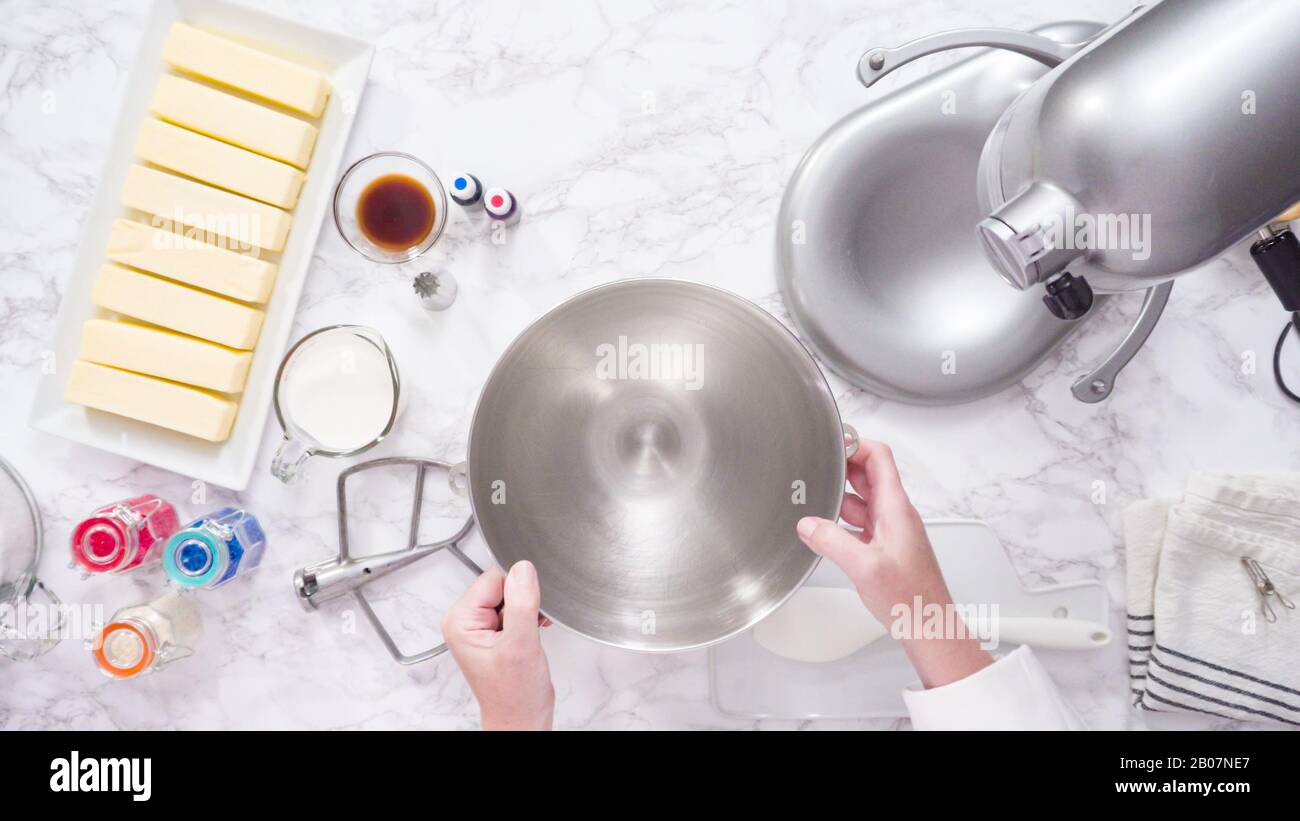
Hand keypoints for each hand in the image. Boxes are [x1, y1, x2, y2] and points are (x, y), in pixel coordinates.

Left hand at [442, 561, 554, 729]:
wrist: (522, 720)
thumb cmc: (514, 696)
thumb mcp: (520, 646)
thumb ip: (521, 604)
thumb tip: (523, 569)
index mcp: (460, 620)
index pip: (494, 577)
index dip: (518, 590)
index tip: (526, 612)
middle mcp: (466, 621)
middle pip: (503, 584)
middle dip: (524, 600)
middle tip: (527, 630)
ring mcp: (481, 627)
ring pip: (513, 594)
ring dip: (529, 609)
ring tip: (528, 636)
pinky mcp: (497, 632)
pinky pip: (517, 608)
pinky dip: (531, 616)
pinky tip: (533, 634)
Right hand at [795, 440, 991, 688]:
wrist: (929, 626)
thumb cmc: (911, 598)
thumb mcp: (863, 567)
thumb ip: (832, 541)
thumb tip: (808, 524)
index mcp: (896, 508)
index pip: (879, 457)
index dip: (854, 444)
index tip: (829, 446)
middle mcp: (895, 514)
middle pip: (867, 475)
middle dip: (840, 469)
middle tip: (813, 471)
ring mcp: (891, 530)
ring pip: (862, 500)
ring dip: (839, 497)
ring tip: (814, 501)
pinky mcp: (885, 547)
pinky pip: (861, 522)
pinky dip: (842, 521)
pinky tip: (825, 532)